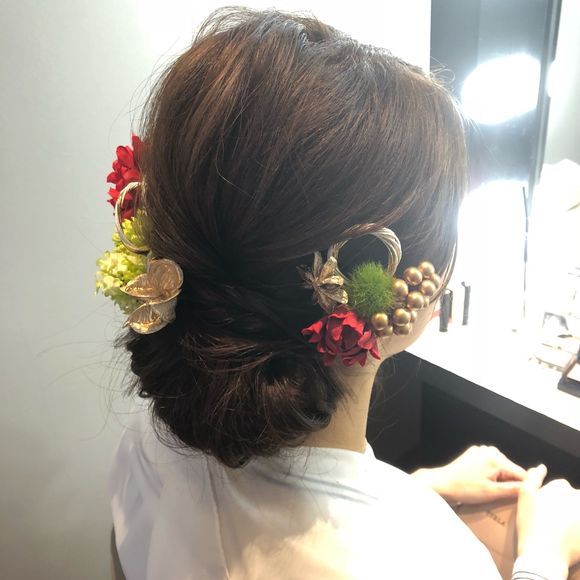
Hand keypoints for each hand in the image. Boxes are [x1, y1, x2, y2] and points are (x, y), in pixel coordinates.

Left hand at [412, 445, 526, 503]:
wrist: (442, 483)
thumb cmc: (464, 489)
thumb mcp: (492, 493)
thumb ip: (514, 490)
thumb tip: (532, 486)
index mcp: (496, 458)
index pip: (521, 473)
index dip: (523, 487)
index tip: (522, 498)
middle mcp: (490, 450)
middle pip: (510, 470)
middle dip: (508, 482)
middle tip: (499, 496)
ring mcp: (481, 450)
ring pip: (501, 468)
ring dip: (499, 479)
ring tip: (489, 490)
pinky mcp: (474, 453)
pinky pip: (489, 464)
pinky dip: (490, 474)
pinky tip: (482, 483)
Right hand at [517, 464, 579, 569]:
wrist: (545, 555)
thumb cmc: (532, 525)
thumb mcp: (524, 496)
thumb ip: (533, 477)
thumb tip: (540, 467)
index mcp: (562, 487)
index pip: (562, 487)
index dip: (553, 498)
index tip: (547, 509)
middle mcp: (577, 498)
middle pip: (574, 498)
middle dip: (566, 507)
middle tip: (555, 522)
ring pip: (577, 512)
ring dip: (573, 517)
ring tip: (563, 531)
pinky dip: (577, 530)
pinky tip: (570, 537)